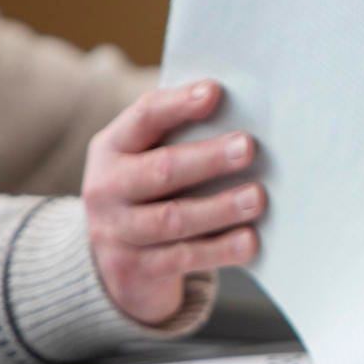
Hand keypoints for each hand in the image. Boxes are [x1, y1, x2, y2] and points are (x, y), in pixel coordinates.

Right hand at [82, 81, 264, 324]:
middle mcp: (107, 188)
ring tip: (257, 197)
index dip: (178, 104)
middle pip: (161, 170)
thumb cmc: (147, 193)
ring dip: (220, 208)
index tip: (214, 93)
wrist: (108, 264)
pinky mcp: (134, 271)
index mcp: (112, 148)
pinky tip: (249, 240)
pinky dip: (220, 250)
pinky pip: (183, 258)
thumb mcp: (146, 158)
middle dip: (207, 158)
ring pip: (173, 219)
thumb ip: (181, 138)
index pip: (144, 117)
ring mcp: (117, 232)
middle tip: (248, 147)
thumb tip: (242, 118)